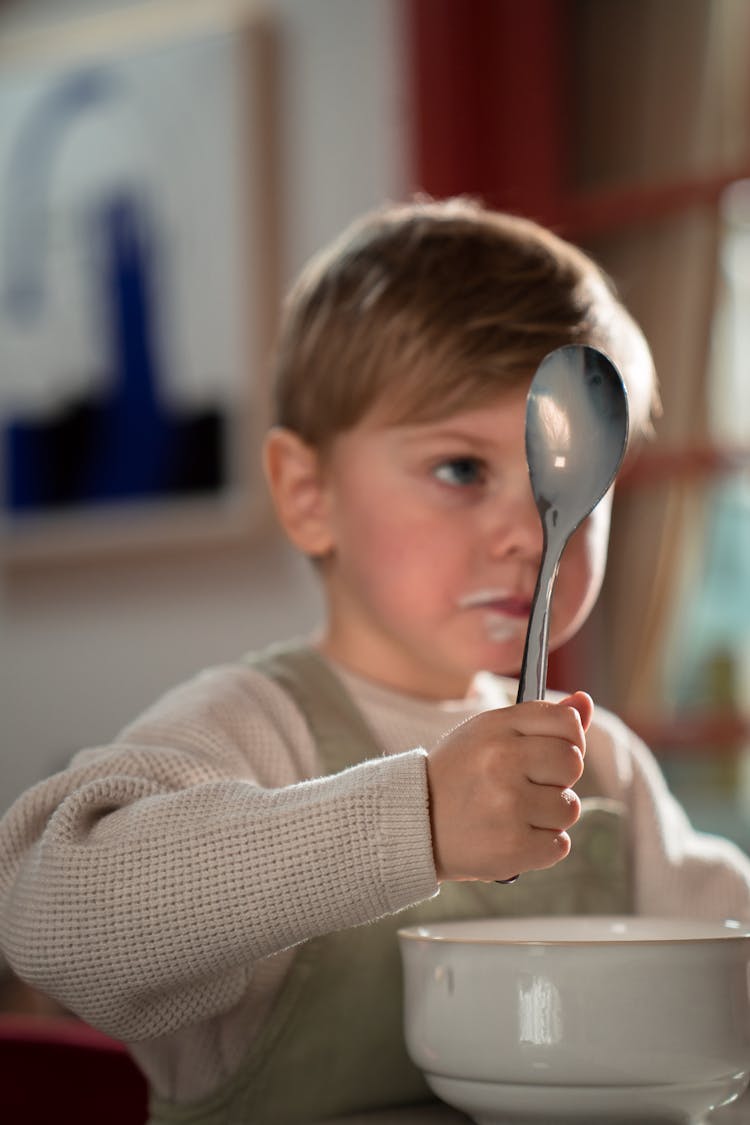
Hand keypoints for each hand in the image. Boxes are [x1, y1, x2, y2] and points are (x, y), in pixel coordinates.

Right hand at [426, 692, 592, 882]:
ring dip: (550, 816)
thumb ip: (539, 719)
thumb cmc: (459, 776)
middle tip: (526, 787)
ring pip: (569, 807)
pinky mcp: (513, 847)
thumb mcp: (488, 735)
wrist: (414, 825)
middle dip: (558, 779)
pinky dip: (541, 846)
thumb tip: (584, 701)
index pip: (567, 722)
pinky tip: (512, 837)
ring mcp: (508, 805)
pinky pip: (560, 844)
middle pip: (572, 763)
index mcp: (496, 727)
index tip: (548, 753)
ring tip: (515, 814)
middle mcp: (502, 761)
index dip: (567, 740)